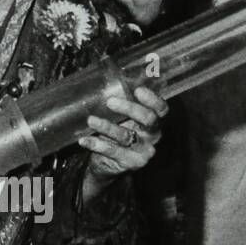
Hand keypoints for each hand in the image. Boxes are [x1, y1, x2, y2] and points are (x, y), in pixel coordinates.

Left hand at [79, 85, 168, 203]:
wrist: (108, 164)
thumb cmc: (115, 134)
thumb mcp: (120, 118)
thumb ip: (119, 104)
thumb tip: (101, 81)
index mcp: (152, 122)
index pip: (161, 109)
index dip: (153, 99)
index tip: (138, 90)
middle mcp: (152, 136)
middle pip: (148, 119)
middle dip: (130, 108)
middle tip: (110, 101)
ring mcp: (143, 151)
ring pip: (126, 135)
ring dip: (106, 127)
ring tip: (91, 120)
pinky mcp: (131, 163)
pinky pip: (112, 151)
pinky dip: (96, 144)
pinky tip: (84, 140)